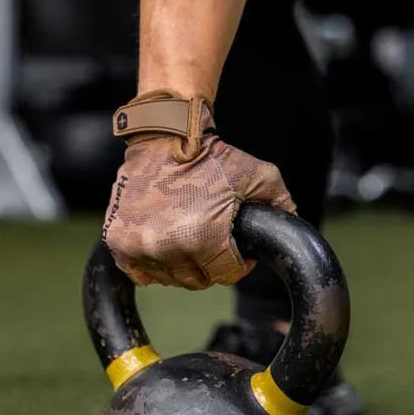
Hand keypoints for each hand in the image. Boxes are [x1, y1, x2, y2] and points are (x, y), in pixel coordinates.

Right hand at [102, 93, 295, 289]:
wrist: (165, 135)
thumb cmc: (211, 155)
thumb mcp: (258, 174)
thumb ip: (282, 203)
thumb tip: (295, 225)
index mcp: (203, 238)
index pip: (227, 275)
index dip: (238, 262)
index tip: (236, 248)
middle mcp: (167, 247)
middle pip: (197, 280)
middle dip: (208, 263)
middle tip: (209, 238)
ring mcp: (139, 246)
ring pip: (169, 278)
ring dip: (180, 264)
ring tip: (186, 235)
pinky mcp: (118, 241)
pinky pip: (139, 272)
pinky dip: (151, 263)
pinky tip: (163, 243)